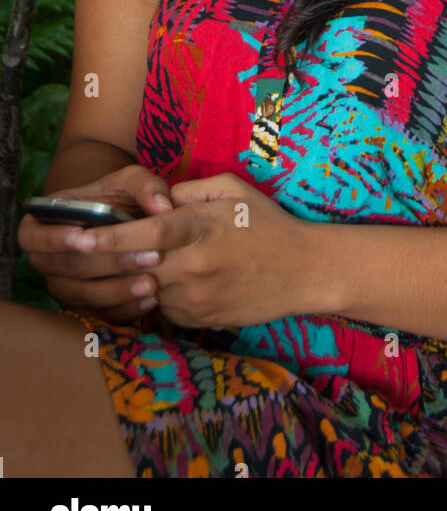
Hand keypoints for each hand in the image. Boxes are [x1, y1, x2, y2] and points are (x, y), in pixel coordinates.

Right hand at [17, 164, 173, 321]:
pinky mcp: (84, 306)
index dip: (54, 239)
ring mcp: (64, 286)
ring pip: (83, 295)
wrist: (123, 223)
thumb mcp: (130, 181)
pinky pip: (99, 314)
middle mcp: (47, 260)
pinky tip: (150, 300)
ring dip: (117, 291)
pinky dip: (124, 310)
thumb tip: (163, 208)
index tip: (83, 237)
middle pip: (67, 267)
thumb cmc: (118, 198)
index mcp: (42, 225)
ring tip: (151, 283)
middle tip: (147, 257)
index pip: (32, 237)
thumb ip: (146, 186)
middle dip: (107, 263)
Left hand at [64, 172, 316, 328]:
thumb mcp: (234, 191)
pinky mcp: (199, 319)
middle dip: (110, 259)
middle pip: (136, 266)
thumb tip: (158, 200)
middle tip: (88, 249)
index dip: (109, 236)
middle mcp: (193, 266)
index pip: (147, 231)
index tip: (77, 236)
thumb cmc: (269, 225)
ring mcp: (195, 297)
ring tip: (172, 257)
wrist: (305, 271)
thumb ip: (190, 192)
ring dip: (146, 275)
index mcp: (200, 228)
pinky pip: (166, 306)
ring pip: (148, 287)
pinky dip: (167, 292)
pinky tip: (191, 278)